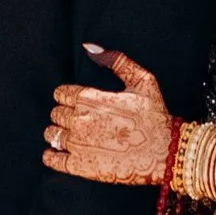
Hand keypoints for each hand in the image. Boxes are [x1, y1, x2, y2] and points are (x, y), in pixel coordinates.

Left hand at [44, 43, 171, 184]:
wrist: (164, 153)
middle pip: (55, 113)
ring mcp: (78, 144)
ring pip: (51, 134)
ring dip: (57, 133)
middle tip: (78, 119)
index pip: (60, 93)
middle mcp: (79, 120)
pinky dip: (51, 155)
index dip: (67, 96)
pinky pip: (52, 159)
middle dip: (64, 114)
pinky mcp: (80, 166)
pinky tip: (58, 153)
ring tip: (71, 135)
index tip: (76, 101)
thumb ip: (116, 61)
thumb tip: (90, 47)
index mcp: (90, 98)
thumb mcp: (143, 80)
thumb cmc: (155, 116)